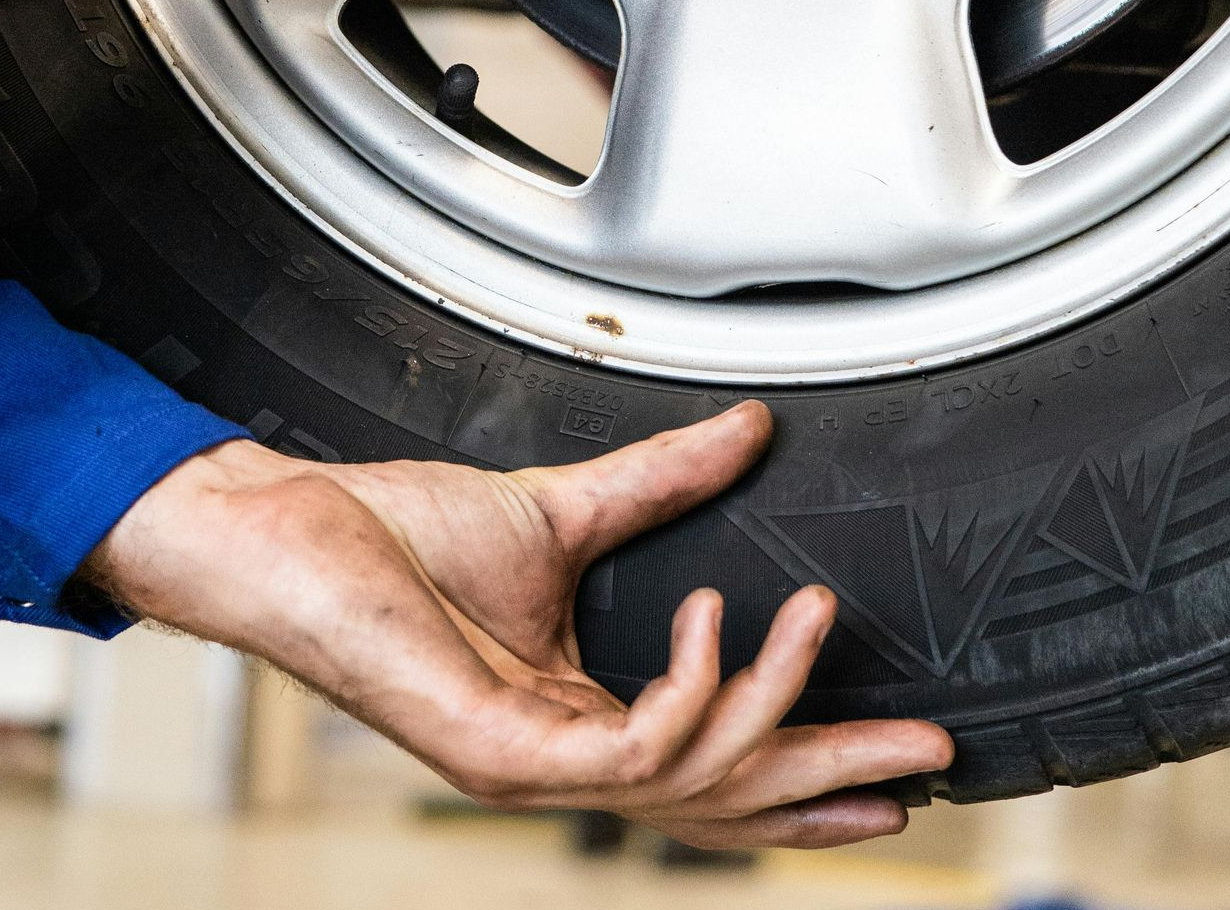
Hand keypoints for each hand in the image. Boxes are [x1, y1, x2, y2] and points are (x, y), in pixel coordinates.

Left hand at [83, 401, 951, 848]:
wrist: (298, 531)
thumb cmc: (397, 533)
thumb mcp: (560, 509)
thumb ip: (659, 483)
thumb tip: (745, 430)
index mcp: (579, 714)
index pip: (716, 763)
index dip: (808, 772)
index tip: (897, 768)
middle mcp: (562, 757)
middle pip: (730, 799)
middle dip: (835, 781)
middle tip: (932, 755)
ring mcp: (530, 765)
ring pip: (692, 776)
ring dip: (773, 701)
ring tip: (818, 618)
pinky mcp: (500, 749)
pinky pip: (625, 751)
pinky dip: (686, 693)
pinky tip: (712, 626)